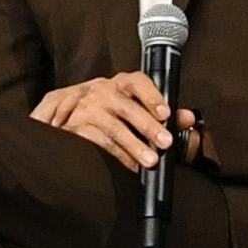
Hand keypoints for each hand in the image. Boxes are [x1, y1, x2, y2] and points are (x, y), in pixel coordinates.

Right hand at [34, 73, 200, 173]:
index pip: (137, 81)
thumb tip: (188, 118)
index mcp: (119, 84)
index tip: (165, 113)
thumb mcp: (130, 107)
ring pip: (113, 128)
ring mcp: (85, 108)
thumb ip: (160, 112)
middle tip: (165, 142)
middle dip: (147, 126)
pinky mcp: (73, 128)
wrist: (58, 117)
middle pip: (127, 107)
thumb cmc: (104, 112)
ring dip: (133, 146)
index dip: (152, 96)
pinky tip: (130, 165)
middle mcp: (101, 91)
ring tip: (150, 160)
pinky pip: (97, 142)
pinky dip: (116, 155)